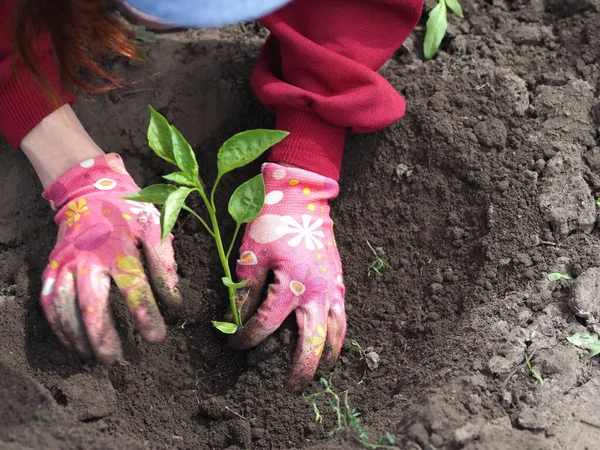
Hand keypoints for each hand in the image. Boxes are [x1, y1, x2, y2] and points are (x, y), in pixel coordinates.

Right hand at [40, 154, 180, 362]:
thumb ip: (165, 265)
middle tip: (116, 360)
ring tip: (95, 358)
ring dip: (78, 337)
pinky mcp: (52, 266)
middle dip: (103, 336)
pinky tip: (73, 343)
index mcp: (120, 247)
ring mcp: (66, 263)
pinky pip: (48, 302)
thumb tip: (174, 302)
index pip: (134, 288)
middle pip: (92, 304)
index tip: (156, 338)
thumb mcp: (155, 229)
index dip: (146, 315)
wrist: (90, 190)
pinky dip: (58, 327)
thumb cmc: (129, 213)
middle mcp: (89, 257)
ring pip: (65, 307)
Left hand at [229, 163, 345, 387]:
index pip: (265, 325)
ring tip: (319, 372)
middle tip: (291, 389)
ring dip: (328, 356)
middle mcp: (315, 293)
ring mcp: (331, 289)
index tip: (234, 343)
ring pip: (336, 333)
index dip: (246, 338)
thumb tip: (235, 318)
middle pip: (313, 343)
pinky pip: (342, 316)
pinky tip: (329, 342)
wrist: (302, 199)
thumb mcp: (251, 254)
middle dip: (302, 369)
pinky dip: (337, 334)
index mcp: (290, 285)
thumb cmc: (273, 223)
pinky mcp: (338, 282)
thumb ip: (245, 290)